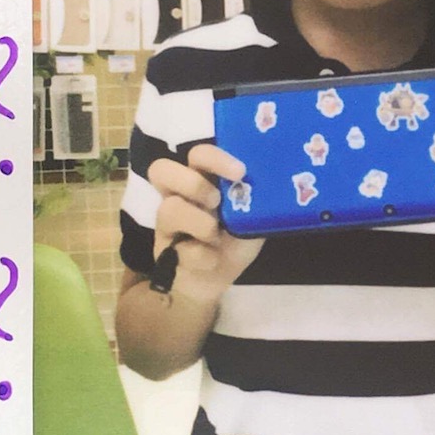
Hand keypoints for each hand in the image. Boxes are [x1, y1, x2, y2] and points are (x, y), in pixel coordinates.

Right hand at [148, 144, 263, 303]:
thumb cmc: (233, 240)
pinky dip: (201, 255)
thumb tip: (272, 181)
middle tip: (216, 201)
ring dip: (199, 222)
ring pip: (168, 209)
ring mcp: (168, 223)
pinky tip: (213, 259)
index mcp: (200, 180)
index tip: (240, 172)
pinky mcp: (165, 252)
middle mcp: (179, 196)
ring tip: (215, 235)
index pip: (197, 155)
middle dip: (194, 184)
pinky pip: (179, 249)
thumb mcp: (251, 216)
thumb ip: (255, 198)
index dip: (214, 157)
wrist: (217, 278)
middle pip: (161, 170)